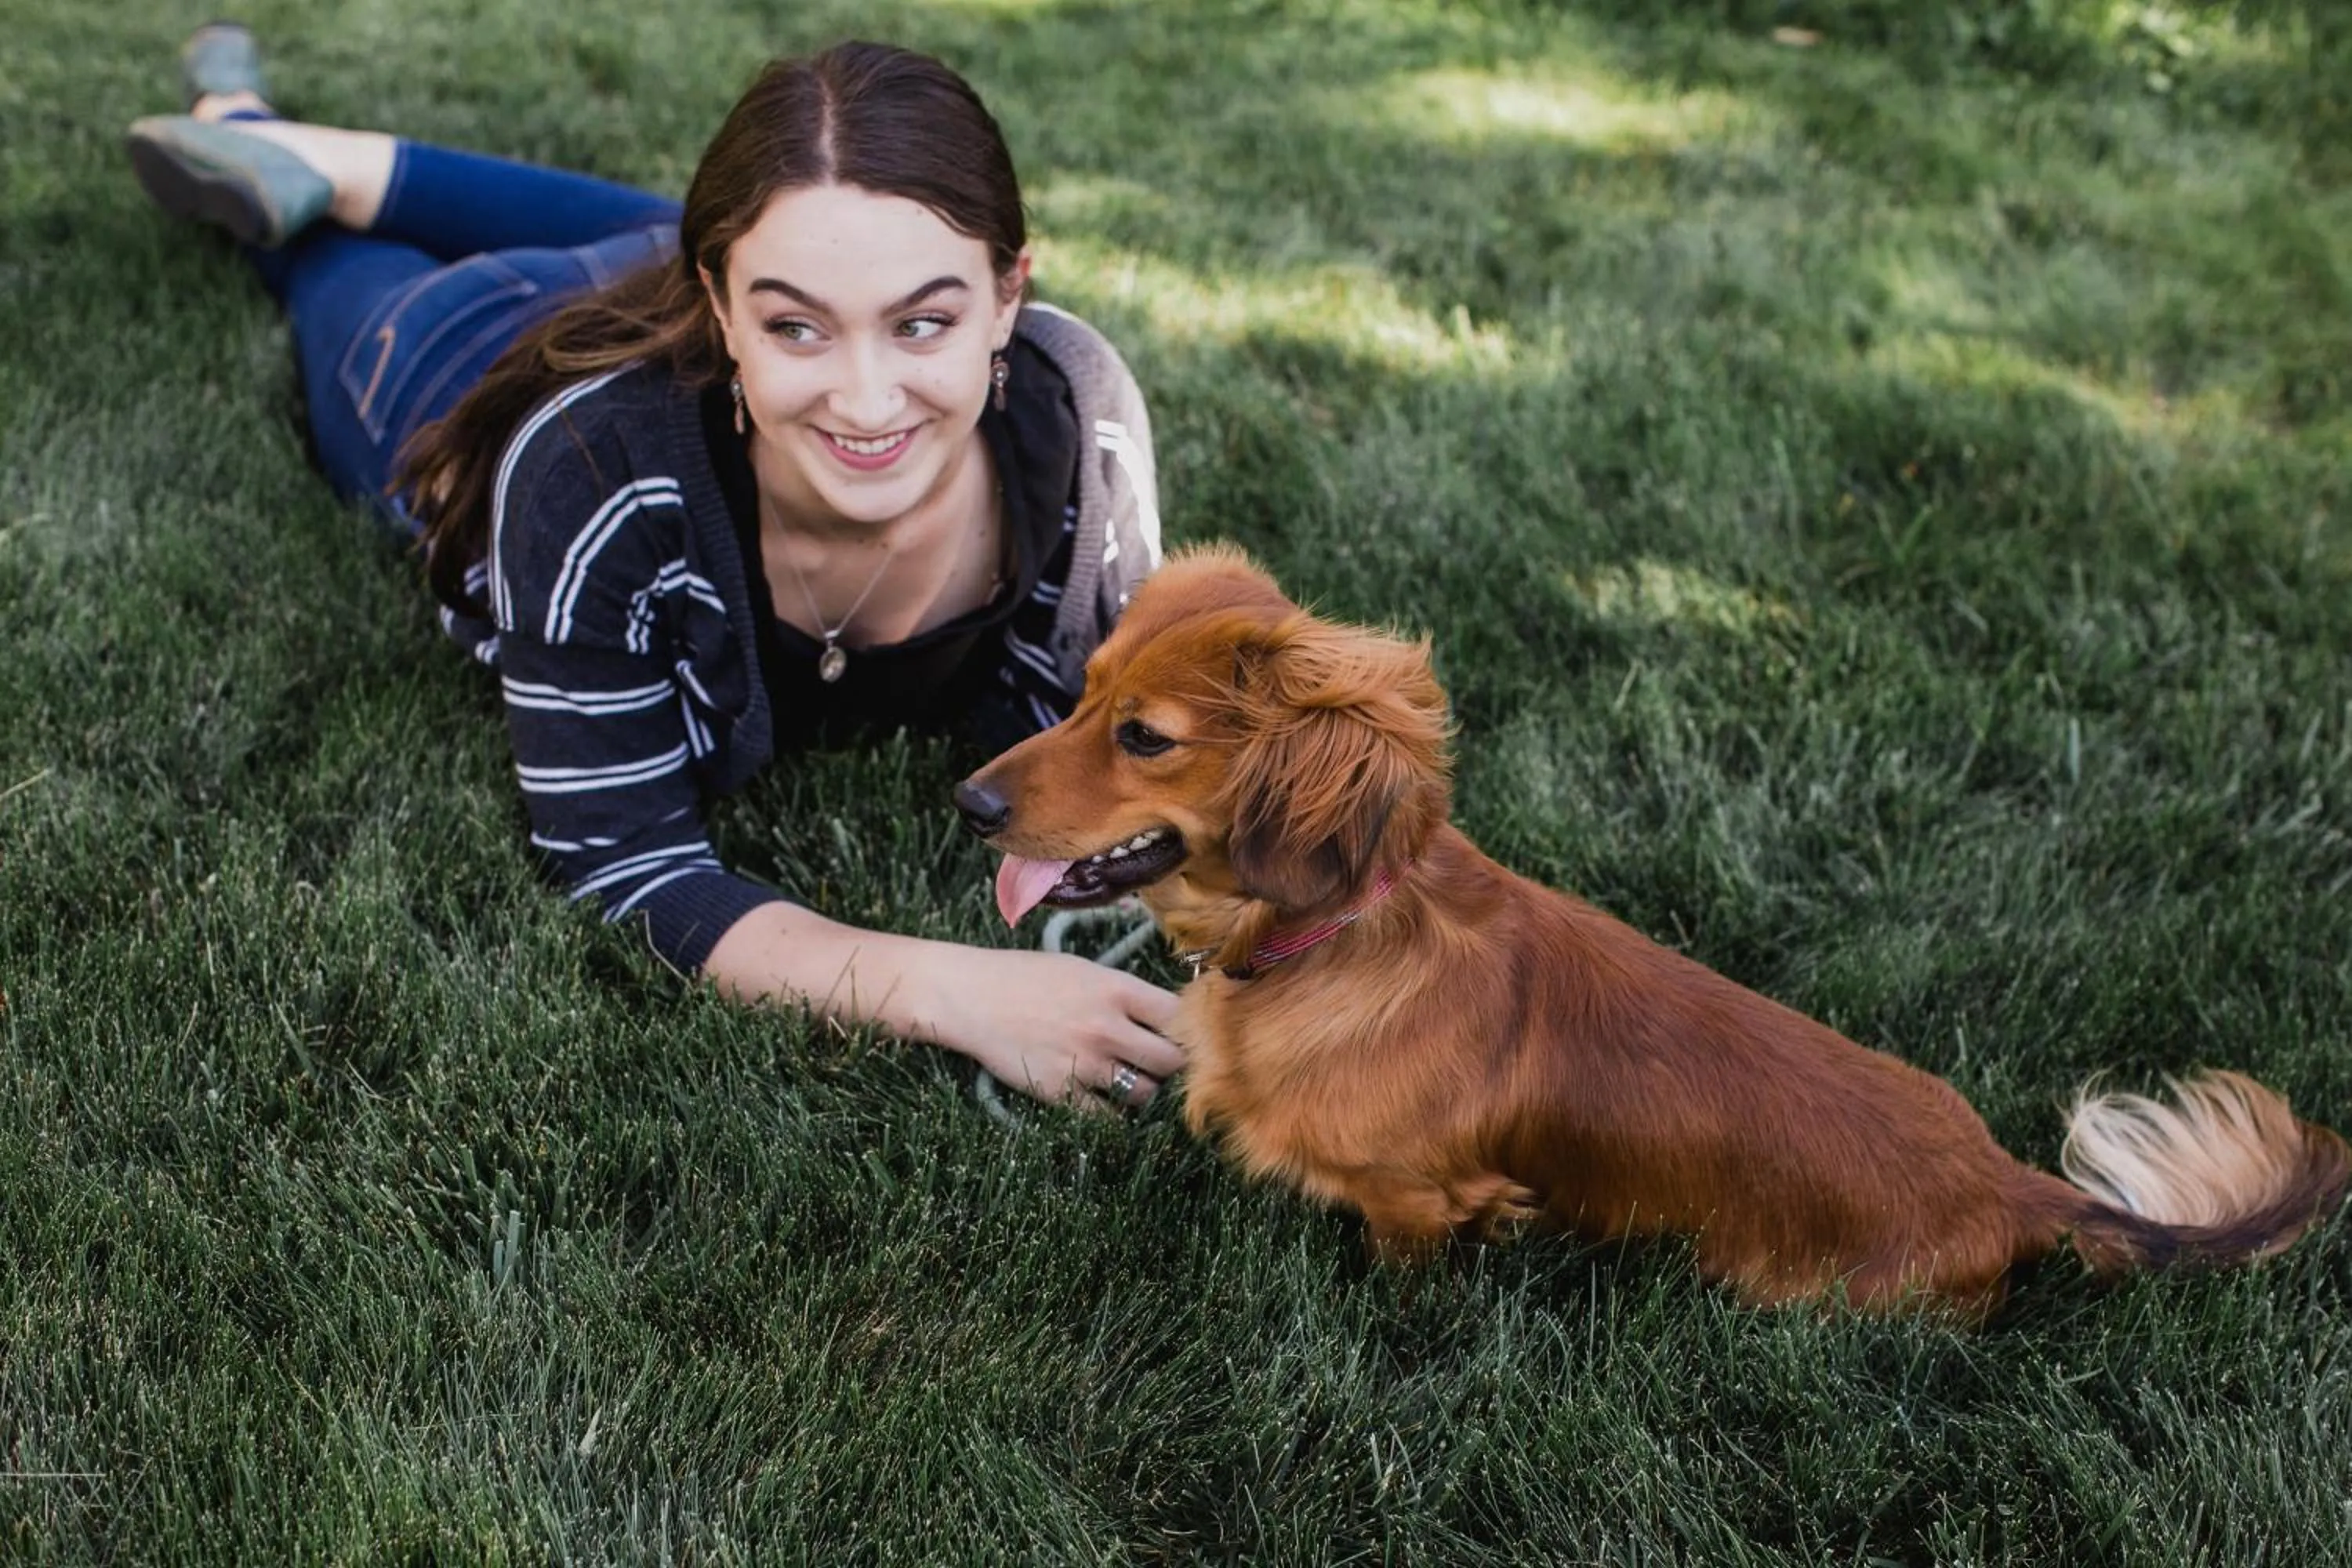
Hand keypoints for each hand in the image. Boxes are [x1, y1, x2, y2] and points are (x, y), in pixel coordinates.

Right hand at [932, 946, 1183, 1110]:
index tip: (1185, 1037)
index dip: (1189, 1030)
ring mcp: (1085, 1062)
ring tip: (1129, 1080)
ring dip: (1142, 1091)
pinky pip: (1107, 1118)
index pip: (1180, 1017)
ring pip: (1144, 1093)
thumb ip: (1124, 992)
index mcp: (1117, 990)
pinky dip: (1111, 1114)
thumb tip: (1166, 1015)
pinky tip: (1103, 1100)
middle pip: (1172, 1062)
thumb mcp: (1083, 969)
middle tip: (1161, 1066)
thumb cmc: (1026, 977)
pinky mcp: (1061, 1092)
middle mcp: (1107, 1027)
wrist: (972, 997)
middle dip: (1171, 1066)